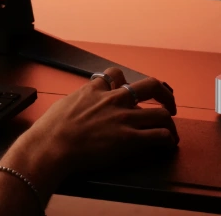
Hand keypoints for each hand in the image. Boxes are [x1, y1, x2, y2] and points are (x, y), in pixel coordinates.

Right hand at [0, 68, 178, 193]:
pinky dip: (167, 139)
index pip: (116, 75)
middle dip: (163, 93)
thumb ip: (76, 102)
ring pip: (161, 113)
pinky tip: (167, 145)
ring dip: (168, 123)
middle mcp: (114, 100)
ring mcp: (124, 119)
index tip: (130, 90)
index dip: (125, 82)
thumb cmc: (50, 129)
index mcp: (95, 90)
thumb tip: (75, 106)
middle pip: (149, 85)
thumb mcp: (63, 104)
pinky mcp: (129, 139)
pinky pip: (158, 135)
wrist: (52, 146)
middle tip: (167, 103)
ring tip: (170, 131)